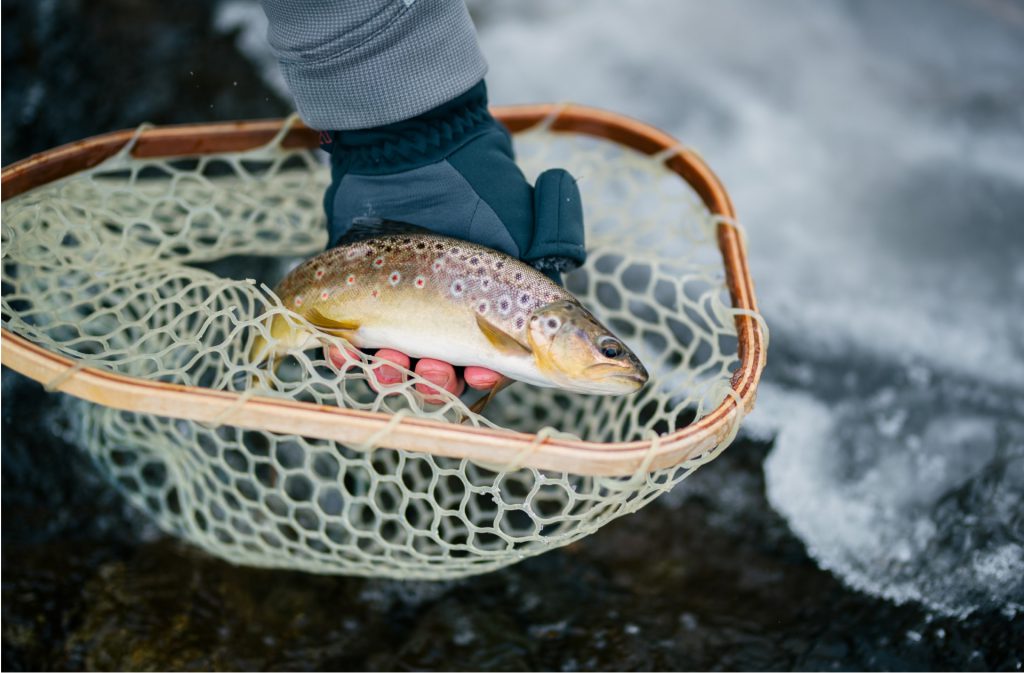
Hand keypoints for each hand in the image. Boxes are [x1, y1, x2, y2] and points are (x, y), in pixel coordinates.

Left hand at [319, 80, 585, 400]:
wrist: (409, 142)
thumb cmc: (472, 180)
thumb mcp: (524, 217)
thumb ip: (549, 249)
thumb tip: (567, 278)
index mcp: (483, 304)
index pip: (489, 359)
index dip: (486, 377)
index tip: (481, 377)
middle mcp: (439, 311)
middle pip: (438, 370)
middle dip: (436, 381)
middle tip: (432, 371)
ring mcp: (393, 306)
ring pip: (392, 363)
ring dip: (393, 375)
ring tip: (389, 364)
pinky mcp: (350, 295)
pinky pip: (343, 341)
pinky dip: (344, 356)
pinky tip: (346, 355)